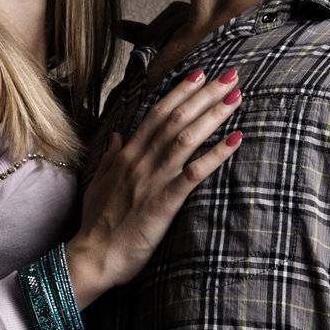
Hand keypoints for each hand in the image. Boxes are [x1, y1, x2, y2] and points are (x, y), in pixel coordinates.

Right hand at [65, 68, 242, 306]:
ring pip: (186, 137)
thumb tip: (116, 136)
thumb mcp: (98, 184)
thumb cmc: (97, 225)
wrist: (93, 256)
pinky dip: (216, 154)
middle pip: (176, 118)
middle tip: (231, 75)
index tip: (201, 74)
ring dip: (213, 115)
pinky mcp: (164, 202)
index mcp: (126, 155)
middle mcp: (141, 161)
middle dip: (205, 94)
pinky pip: (194, 173)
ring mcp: (153, 179)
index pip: (156, 114)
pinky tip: (236, 140)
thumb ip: (109, 157)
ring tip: (236, 97)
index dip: (180, 92)